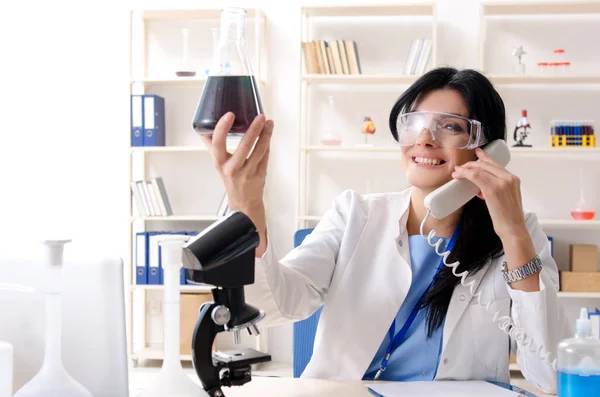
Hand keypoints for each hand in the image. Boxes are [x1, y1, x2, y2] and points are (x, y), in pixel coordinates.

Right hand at [200, 112, 273, 239]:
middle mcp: (233, 169)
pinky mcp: (260, 174)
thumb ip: (212, 146)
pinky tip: (269, 132)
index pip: (218, 144)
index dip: (222, 128)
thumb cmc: (231, 179)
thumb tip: (203, 130)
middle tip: (260, 117)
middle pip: (244, 147)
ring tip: (269, 122)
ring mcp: (248, 173)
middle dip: (253, 130)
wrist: (243, 202)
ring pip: (259, 151)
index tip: (229, 115)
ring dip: (266, 135)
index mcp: (220, 163)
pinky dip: (267, 143)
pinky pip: (265, 156)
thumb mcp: (219, 164)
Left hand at [451, 147, 526, 240]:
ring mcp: (502, 183)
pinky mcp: (493, 190)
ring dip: (465, 169)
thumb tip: (479, 188)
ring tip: (457, 172)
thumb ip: (495, 189)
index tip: (477, 153)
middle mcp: (509, 178)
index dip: (484, 157)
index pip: (496, 164)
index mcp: (513, 179)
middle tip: (461, 168)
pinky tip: (459, 176)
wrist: (513, 229)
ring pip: (479, 169)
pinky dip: (465, 174)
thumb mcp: (505, 198)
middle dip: (471, 164)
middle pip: (486, 165)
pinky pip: (476, 176)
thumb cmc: (508, 218)